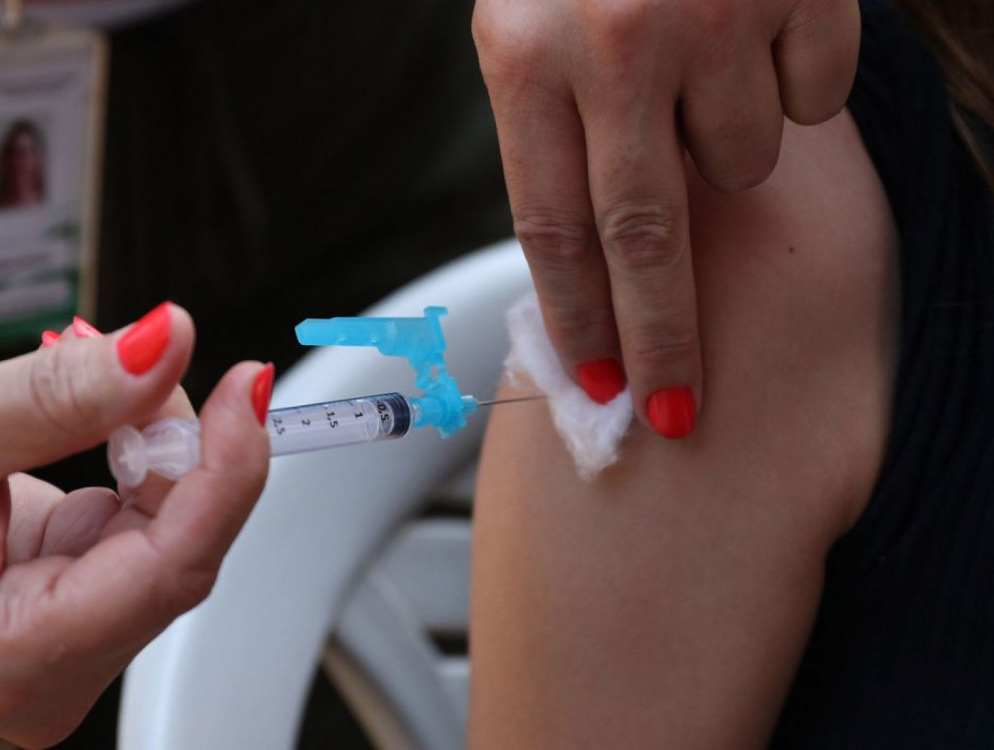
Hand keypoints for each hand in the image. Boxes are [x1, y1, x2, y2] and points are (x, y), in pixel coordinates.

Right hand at [0, 304, 273, 746]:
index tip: (248, 390)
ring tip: (89, 384)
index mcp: (7, 658)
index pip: (171, 568)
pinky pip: (149, 525)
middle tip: (136, 358)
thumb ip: (62, 393)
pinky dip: (140, 460)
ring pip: (174, 532)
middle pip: (181, 549)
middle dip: (178, 442)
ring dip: (156, 445)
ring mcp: (69, 643)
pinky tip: (99, 426)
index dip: (225, 471)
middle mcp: (49, 672)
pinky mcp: (78, 605)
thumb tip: (166, 345)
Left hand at [473, 0, 859, 436]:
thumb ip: (553, 127)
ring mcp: (711, 17)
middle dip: (664, 338)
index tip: (601, 385)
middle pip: (645, 239)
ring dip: (725, 150)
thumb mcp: (528, 21)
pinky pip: (809, 98)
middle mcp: (614, 44)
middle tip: (678, 410)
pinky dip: (788, 86)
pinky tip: (755, 35)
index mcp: (526, 54)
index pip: (551, 229)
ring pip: (740, 162)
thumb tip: (592, 263)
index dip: (579, 319)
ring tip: (701, 79)